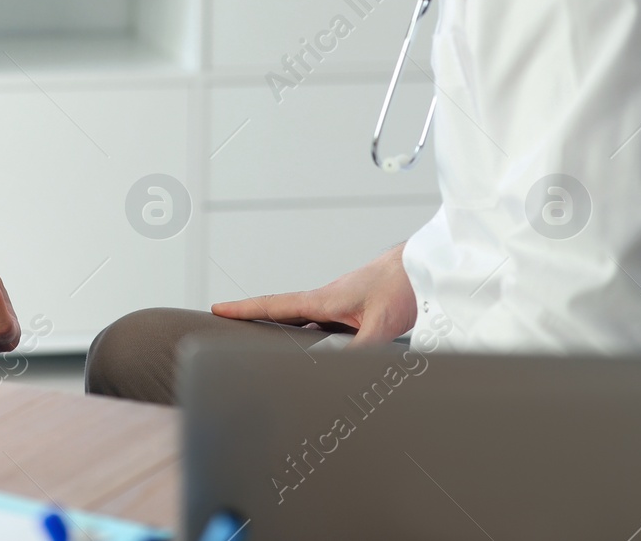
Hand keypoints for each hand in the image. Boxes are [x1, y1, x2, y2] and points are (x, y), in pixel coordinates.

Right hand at [209, 243, 416, 346]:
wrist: (424, 266)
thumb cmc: (402, 285)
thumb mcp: (382, 323)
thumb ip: (361, 350)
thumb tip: (341, 374)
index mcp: (323, 299)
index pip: (274, 305)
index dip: (244, 309)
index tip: (217, 309)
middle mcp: (326, 300)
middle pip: (281, 313)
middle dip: (254, 319)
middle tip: (228, 326)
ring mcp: (339, 304)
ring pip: (303, 320)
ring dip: (283, 330)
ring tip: (264, 344)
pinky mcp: (354, 309)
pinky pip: (323, 324)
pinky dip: (310, 335)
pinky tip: (315, 349)